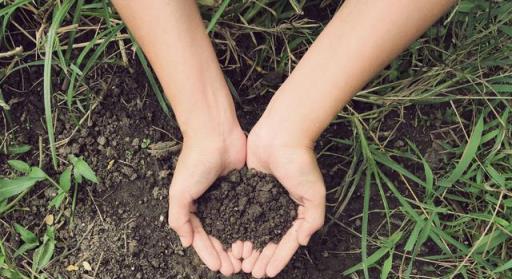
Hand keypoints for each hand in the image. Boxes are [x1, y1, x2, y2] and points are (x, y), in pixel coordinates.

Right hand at [168, 127, 245, 275]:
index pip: (200, 237)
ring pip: (233, 226)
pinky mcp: (243, 188)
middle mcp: (209, 204)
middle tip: (234, 268)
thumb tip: (185, 243)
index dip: (208, 253)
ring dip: (237, 244)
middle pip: (217, 235)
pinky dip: (248, 226)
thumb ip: (179, 218)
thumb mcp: (180, 192)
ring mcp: (227, 197)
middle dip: (224, 253)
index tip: (219, 267)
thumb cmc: (195, 161)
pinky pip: (246, 212)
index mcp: (192, 206)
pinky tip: (256, 238)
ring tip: (245, 259)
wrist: (216, 134)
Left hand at [243, 123, 325, 277]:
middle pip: (269, 238)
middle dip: (262, 256)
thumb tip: (303, 242)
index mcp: (297, 210)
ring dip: (249, 246)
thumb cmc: (300, 163)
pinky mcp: (249, 188)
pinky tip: (231, 240)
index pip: (287, 241)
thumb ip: (312, 219)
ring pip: (255, 229)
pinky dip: (239, 227)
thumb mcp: (314, 193)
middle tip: (251, 271)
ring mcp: (264, 198)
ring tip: (240, 261)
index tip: (269, 272)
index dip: (278, 258)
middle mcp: (280, 207)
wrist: (281, 134)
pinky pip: (243, 212)